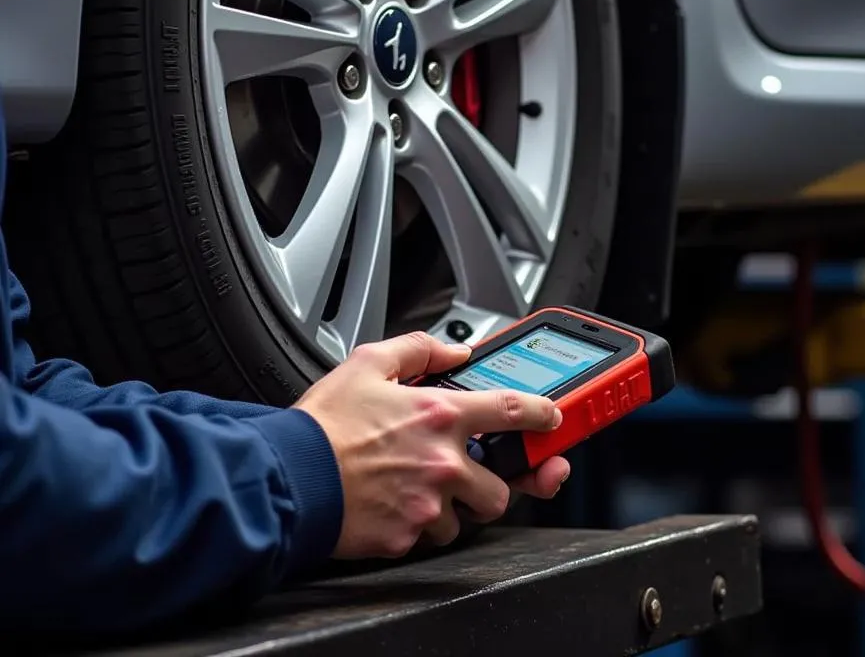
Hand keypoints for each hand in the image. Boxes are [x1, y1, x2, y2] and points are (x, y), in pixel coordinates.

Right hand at [294, 331, 570, 559]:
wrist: (287, 477)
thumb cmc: (323, 425)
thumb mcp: (368, 363)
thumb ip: (418, 349)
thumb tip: (454, 351)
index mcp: (439, 415)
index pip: (513, 411)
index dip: (542, 414)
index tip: (553, 418)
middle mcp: (443, 462)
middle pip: (502, 487)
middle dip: (491, 483)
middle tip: (466, 474)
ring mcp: (428, 504)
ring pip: (466, 518)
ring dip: (452, 507)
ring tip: (418, 489)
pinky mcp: (407, 536)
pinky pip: (429, 538)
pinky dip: (418, 525)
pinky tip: (393, 505)